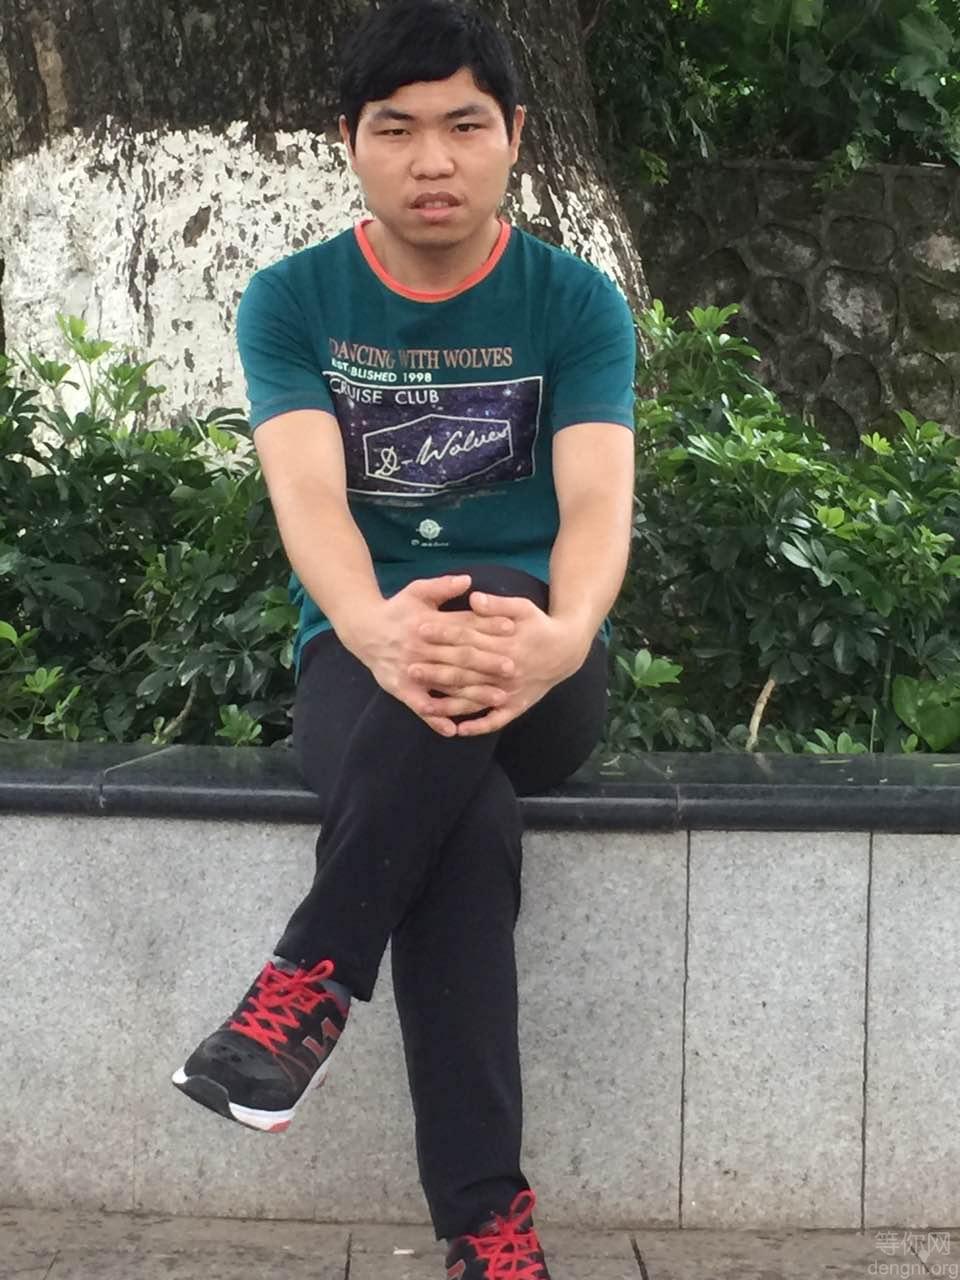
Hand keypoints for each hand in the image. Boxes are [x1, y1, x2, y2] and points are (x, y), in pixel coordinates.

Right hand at [342, 574, 517, 736]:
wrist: (363, 630)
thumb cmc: (396, 609)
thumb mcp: (417, 591)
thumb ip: (442, 586)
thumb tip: (469, 580)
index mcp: (427, 624)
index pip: (463, 625)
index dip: (487, 626)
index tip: (511, 628)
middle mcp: (421, 648)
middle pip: (459, 657)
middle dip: (487, 663)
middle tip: (513, 668)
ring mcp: (411, 670)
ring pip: (446, 684)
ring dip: (473, 694)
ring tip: (498, 699)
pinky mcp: (401, 688)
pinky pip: (420, 706)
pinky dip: (435, 718)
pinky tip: (453, 729)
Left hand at [410, 591, 587, 735]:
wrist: (568, 651)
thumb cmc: (541, 625)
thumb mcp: (524, 608)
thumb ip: (498, 604)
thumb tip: (473, 598)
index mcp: (505, 644)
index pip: (467, 639)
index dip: (443, 634)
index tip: (421, 629)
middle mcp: (506, 670)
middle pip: (466, 671)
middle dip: (437, 669)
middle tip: (411, 667)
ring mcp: (511, 691)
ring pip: (475, 699)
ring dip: (450, 704)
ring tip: (424, 705)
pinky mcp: (517, 705)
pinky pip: (496, 720)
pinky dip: (478, 726)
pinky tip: (458, 731)